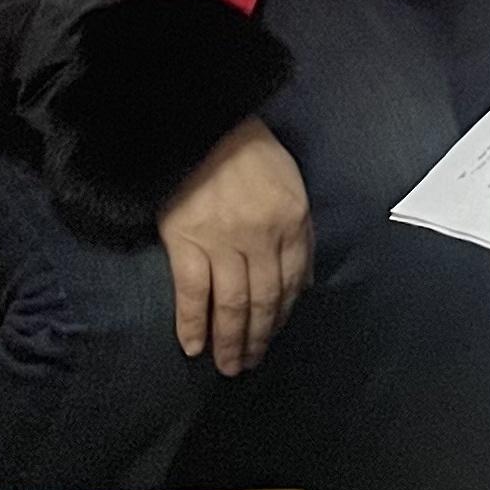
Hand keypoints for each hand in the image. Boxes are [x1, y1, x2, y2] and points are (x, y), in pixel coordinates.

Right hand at [157, 119, 307, 376]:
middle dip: (259, 338)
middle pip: (264, 300)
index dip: (284, 315)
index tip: (276, 335)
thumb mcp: (290, 185)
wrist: (201, 123)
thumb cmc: (248, 151)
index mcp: (292, 221)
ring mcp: (222, 242)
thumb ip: (299, 233)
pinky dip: (193, 323)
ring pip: (233, 304)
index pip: (293, 281)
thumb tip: (303, 282)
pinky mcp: (186, 242)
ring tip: (228, 365)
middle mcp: (262, 237)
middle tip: (251, 364)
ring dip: (231, 340)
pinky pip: (192, 293)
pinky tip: (193, 346)